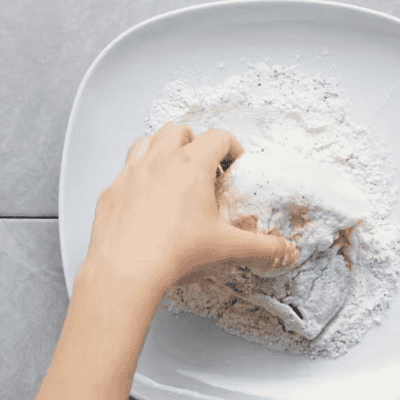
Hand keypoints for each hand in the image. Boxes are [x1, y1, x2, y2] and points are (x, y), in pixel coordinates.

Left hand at [78, 122, 298, 303]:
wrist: (126, 270)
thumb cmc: (176, 253)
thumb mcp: (229, 248)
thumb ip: (264, 247)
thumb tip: (287, 250)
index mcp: (192, 165)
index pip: (219, 137)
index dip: (232, 147)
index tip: (235, 164)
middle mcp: (160, 160)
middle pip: (180, 130)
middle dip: (195, 142)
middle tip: (205, 168)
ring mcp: (132, 172)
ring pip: (148, 140)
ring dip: (163, 149)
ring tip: (173, 172)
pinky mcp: (112, 190)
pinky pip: (126, 170)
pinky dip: (139, 175)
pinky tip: (146, 198)